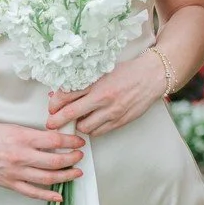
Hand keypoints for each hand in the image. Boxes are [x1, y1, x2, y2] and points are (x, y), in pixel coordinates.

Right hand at [0, 122, 85, 201]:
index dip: (71, 141)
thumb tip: (54, 140)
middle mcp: (21, 156)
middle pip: (56, 160)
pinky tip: (59, 196)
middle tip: (79, 156)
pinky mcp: (9, 183)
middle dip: (72, 159)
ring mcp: (15, 172)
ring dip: (66, 176)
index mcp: (22, 137)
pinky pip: (32, 192)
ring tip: (76, 173)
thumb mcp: (12, 128)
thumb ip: (32, 135)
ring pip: (48, 178)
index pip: (55, 140)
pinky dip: (48, 196)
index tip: (79, 142)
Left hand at [47, 52, 167, 137]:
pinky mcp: (120, 121)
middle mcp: (103, 98)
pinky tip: (91, 122)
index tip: (51, 107)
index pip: (67, 95)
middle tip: (52, 122)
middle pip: (71, 113)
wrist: (152, 76)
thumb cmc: (127, 72)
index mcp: (96, 83)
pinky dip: (91, 129)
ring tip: (77, 119)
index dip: (54, 104)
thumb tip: (62, 93)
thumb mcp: (102, 72)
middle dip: (57, 120)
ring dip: (77, 125)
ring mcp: (112, 112)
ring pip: (84, 127)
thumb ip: (84, 83)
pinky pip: (98, 132)